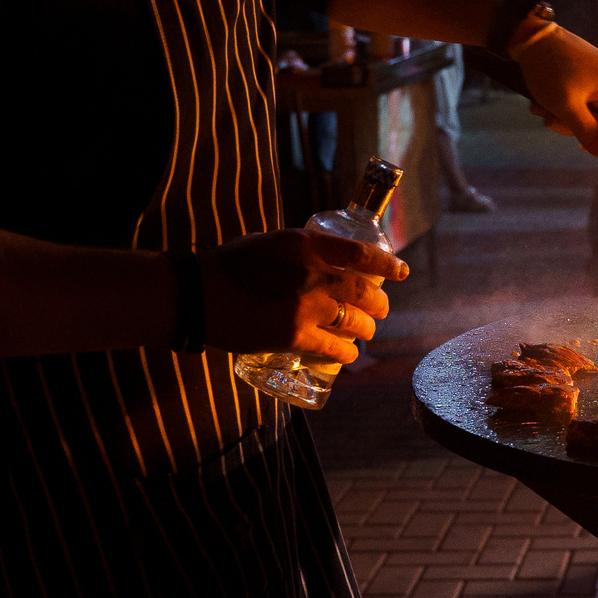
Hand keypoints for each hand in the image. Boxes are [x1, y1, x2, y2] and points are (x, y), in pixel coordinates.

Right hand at [203, 228, 406, 360]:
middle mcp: (313, 273)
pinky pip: (335, 348)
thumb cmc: (227, 266)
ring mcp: (306, 306)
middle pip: (365, 292)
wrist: (195, 294)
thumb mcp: (269, 243)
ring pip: (356, 322)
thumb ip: (301, 251)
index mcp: (307, 244)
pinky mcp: (294, 335)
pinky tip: (349, 355)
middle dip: (380, 304)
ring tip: (365, 332)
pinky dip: (347, 353)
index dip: (388, 264)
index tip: (402, 272)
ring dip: (366, 330)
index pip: (362, 253)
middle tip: (381, 310)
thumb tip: (328, 260)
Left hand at [514, 25, 597, 156]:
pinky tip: (543, 99)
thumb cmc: (549, 72)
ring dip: (563, 113)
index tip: (581, 142)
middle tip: (550, 120)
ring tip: (540, 108)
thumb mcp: (566, 107)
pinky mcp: (586, 66)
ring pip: (587, 106)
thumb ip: (587, 132)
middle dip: (574, 123)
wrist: (529, 36)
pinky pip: (580, 93)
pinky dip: (562, 100)